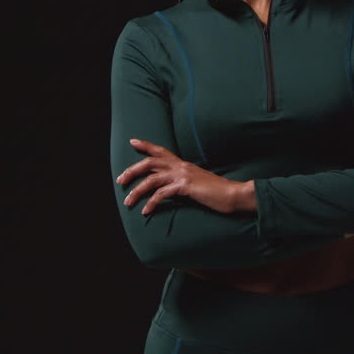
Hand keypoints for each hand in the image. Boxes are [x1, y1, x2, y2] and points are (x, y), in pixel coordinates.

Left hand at [116, 138, 245, 214]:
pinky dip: (151, 203)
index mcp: (183, 164)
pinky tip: (146, 211)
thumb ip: (183, 181)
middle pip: (150, 163)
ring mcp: (183, 175)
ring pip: (151, 180)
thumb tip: (171, 187)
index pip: (161, 150)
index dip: (146, 145)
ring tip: (128, 202)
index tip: (132, 141)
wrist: (232, 194)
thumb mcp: (197, 183)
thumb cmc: (216, 192)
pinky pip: (162, 194)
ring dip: (137, 191)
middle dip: (132, 171)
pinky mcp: (186, 186)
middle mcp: (181, 166)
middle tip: (120, 181)